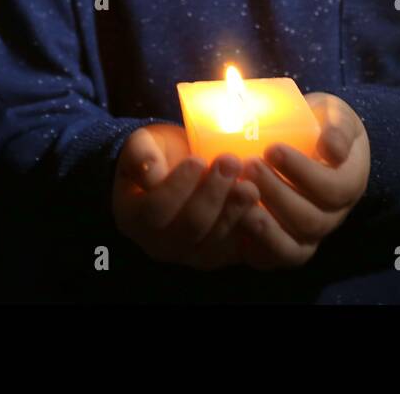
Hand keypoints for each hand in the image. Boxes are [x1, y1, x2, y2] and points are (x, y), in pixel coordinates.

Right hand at [112, 123, 260, 269]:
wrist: (179, 169)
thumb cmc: (159, 155)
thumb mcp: (142, 145)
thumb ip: (141, 154)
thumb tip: (152, 172)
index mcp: (135, 218)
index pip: (155, 210)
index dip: (177, 187)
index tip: (197, 160)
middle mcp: (161, 244)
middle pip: (190, 228)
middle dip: (213, 195)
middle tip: (232, 162)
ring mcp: (194, 254)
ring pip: (217, 243)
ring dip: (236, 213)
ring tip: (250, 185)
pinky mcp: (224, 254)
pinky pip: (240, 251)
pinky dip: (254, 232)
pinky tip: (264, 208)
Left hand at [235, 92, 369, 270]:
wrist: (303, 143)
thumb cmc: (318, 125)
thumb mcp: (334, 114)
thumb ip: (339, 127)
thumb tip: (332, 150)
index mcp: (350, 184)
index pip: (333, 189)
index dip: (303, 172)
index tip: (273, 149)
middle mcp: (332, 216)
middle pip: (310, 220)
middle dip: (277, 193)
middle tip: (249, 165)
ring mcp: (309, 236)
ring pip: (292, 246)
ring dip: (263, 223)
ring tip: (238, 194)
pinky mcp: (283, 247)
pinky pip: (273, 259)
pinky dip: (253, 245)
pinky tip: (233, 220)